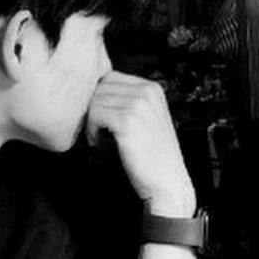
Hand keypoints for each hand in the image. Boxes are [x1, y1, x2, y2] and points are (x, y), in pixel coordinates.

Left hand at [86, 71, 195, 216]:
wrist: (167, 181)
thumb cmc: (154, 155)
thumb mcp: (147, 118)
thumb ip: (130, 101)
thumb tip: (97, 92)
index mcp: (153, 88)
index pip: (111, 78)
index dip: (100, 97)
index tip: (101, 116)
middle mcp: (147, 92)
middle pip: (101, 87)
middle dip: (94, 108)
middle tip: (97, 129)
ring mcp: (138, 105)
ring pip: (95, 100)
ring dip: (91, 120)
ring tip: (99, 137)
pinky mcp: (128, 121)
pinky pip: (95, 114)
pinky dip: (92, 130)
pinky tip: (99, 142)